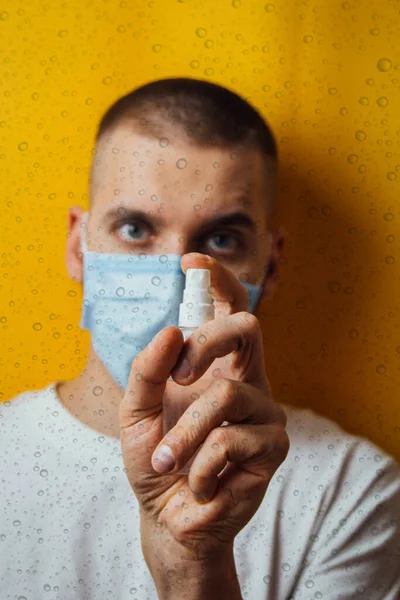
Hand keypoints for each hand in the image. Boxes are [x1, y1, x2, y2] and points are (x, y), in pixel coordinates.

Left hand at [119, 253, 289, 562]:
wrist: (168, 517)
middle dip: (207, 341)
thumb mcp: (136, 412)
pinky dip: (200, 464)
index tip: (191, 261)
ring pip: (227, 395)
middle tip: (178, 376)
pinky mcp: (273, 447)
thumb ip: (148, 371)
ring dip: (185, 434)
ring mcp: (265, 411)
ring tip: (169, 461)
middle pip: (246, 326)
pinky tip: (200, 482)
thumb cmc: (157, 460)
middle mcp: (248, 379)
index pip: (228, 311)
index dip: (217, 280)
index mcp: (217, 366)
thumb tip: (172, 329)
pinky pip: (230, 439)